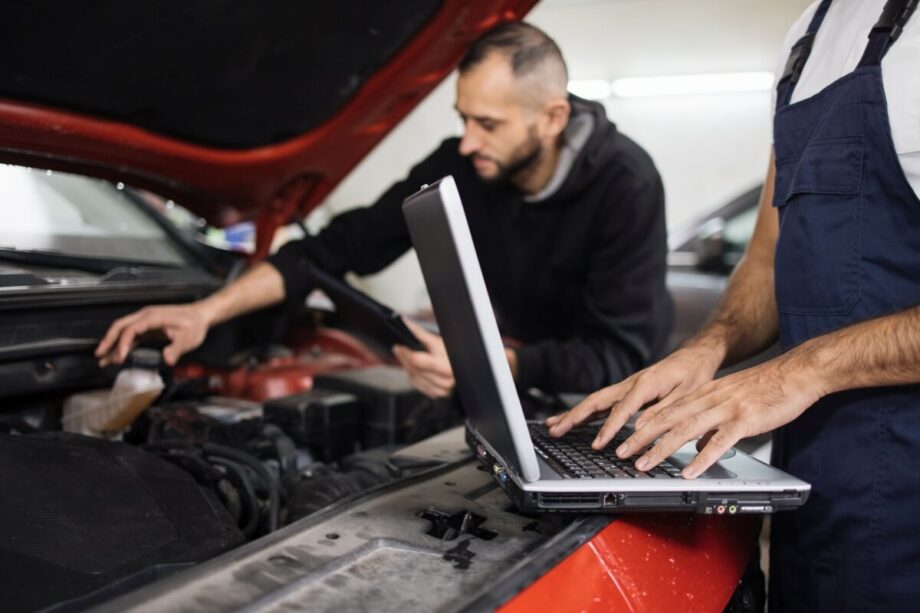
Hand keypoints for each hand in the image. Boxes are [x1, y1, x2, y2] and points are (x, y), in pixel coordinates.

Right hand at [95, 303, 211, 366]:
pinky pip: (131, 335)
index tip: (122, 357)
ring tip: (104, 359)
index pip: (132, 329)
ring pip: (123, 330)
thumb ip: (177, 349)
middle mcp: (146, 316)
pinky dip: (123, 345)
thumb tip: (168, 359)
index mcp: (153, 317)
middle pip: (120, 326)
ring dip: (113, 344)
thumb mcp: (189, 339)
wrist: (201, 316)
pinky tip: (119, 355)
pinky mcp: (148, 327)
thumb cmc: (195, 324)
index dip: (124, 343)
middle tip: (100, 355)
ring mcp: (146, 321)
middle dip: (109, 340)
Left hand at [392, 318, 454, 397]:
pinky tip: (416, 369)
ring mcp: (442, 389)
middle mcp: (446, 379)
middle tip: (399, 349)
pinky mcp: (438, 393)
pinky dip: (414, 376)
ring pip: (414, 378)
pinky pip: (418, 385)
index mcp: (447, 365)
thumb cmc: (455, 352)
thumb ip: (421, 333)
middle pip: (414, 369)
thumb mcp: (440, 341)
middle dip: (404, 358)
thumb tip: (407, 324)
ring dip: (408, 367)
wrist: (465, 365)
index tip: (399, 346)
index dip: (406, 353)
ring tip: (408, 358)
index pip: (417, 360)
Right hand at [545, 346, 721, 446]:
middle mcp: (630, 384)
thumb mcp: (685, 395)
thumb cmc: (692, 375)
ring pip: (594, 401)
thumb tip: (641, 428)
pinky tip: (572, 421)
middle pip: (596, 401)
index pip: (622, 409)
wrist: (693, 357)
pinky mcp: (625, 392)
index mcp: (645, 384)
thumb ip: (663, 411)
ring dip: (573, 414)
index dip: (609, 428)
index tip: (599, 444)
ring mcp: (625, 387)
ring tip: (553, 427)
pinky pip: (601, 403)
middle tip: (555, 430)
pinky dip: (584, 413)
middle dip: (574, 417)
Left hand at [615, 355, 821, 477]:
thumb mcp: (731, 400)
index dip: (644, 425)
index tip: (625, 439)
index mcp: (705, 394)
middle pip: (668, 419)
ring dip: (661, 448)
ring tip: (644, 463)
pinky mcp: (744, 420)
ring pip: (685, 429)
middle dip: (641, 437)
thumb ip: (711, 421)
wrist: (796, 373)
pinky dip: (701, 458)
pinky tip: (688, 471)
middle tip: (622, 453)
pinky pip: (719, 442)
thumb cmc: (767, 388)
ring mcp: (726, 409)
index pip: (666, 410)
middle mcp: (710, 399)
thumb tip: (698, 444)